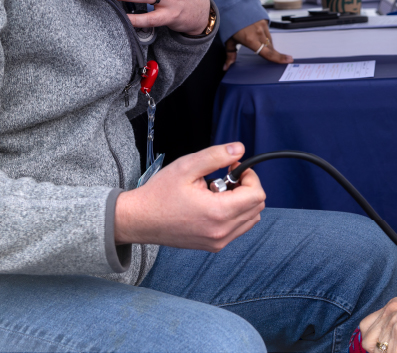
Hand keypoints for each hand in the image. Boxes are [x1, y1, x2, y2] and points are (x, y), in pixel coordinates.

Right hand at [114, 143, 264, 250]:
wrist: (140, 220)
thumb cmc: (159, 194)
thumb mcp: (187, 166)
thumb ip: (216, 156)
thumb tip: (240, 149)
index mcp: (218, 212)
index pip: (257, 195)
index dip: (249, 176)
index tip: (233, 168)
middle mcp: (221, 231)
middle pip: (257, 207)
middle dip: (246, 187)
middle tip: (225, 177)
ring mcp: (218, 241)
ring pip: (250, 219)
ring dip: (242, 201)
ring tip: (218, 191)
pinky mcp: (213, 245)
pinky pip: (238, 229)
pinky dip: (235, 214)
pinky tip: (214, 203)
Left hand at [224, 20, 292, 70]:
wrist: (233, 6)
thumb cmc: (229, 24)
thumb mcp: (229, 40)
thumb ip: (230, 54)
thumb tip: (226, 67)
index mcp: (250, 40)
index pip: (268, 53)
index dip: (279, 58)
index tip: (288, 60)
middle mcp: (259, 33)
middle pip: (270, 48)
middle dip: (272, 53)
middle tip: (278, 59)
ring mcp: (262, 25)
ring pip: (269, 40)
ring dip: (268, 44)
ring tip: (261, 45)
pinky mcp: (264, 20)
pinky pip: (268, 31)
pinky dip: (265, 36)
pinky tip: (259, 35)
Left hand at [359, 298, 396, 352]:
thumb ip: (394, 327)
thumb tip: (383, 346)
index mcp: (392, 307)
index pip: (366, 326)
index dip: (373, 341)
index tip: (382, 349)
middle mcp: (390, 313)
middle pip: (368, 340)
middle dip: (379, 351)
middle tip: (396, 350)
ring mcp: (395, 325)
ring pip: (378, 351)